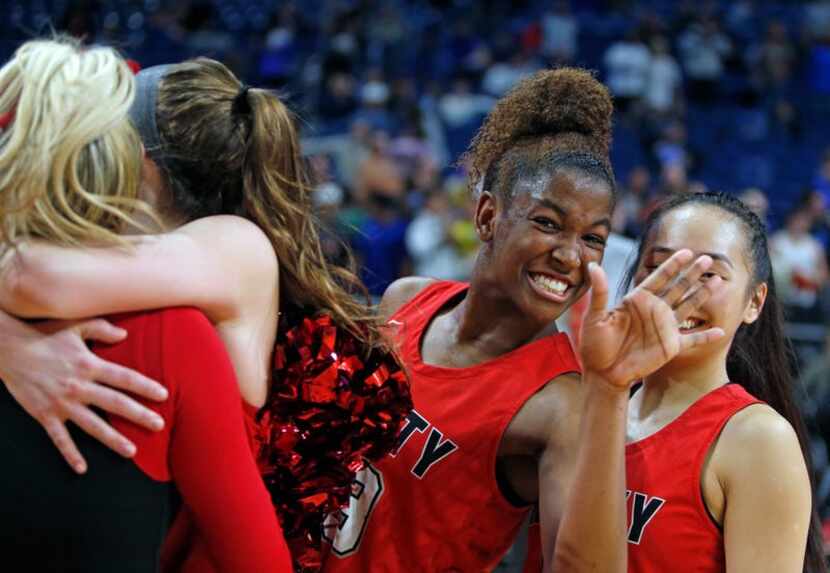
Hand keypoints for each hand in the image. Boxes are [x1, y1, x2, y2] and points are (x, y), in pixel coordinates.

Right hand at [0, 317, 167, 473]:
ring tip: (131, 451)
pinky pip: (59, 438)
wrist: (7, 348)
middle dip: (139, 415)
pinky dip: (70, 454)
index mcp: (89, 365)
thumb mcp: (74, 326)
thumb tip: (125, 334)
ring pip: (93, 425)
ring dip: (113, 439)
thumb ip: (101, 329)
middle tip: (160, 425)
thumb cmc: (44, 334)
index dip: (145, 386)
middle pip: (115, 404)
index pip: (124, 378)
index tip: (164, 395)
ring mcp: (61, 403)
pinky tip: (81, 468)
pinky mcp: (44, 415)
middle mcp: (79, 386)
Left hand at [578, 250, 724, 389]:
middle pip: (678, 287)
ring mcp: (664, 328)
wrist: (602, 372)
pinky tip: (721, 330)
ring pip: (689, 306)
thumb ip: (599, 292)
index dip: (672, 265)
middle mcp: (654, 310)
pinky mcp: (670, 346)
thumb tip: (593, 266)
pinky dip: (706, 336)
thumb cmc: (594, 343)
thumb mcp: (595, 316)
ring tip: (718, 281)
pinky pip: (692, 339)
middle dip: (693, 273)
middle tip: (708, 258)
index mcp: (637, 300)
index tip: (686, 252)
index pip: (658, 278)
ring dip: (703, 294)